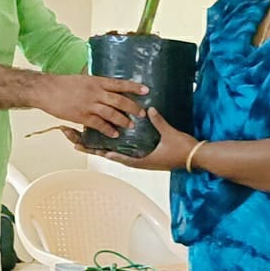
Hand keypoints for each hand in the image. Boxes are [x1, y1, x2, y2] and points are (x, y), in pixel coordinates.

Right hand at [35, 75, 146, 137]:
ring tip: (131, 125)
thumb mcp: (82, 79)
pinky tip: (114, 134)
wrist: (46, 90)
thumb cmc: (62, 83)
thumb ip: (95, 84)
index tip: (146, 90)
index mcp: (96, 81)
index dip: (134, 87)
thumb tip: (105, 86)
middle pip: (120, 100)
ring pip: (112, 113)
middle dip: (133, 107)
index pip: (120, 84)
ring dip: (123, 120)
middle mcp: (95, 92)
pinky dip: (108, 129)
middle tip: (141, 113)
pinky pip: (98, 124)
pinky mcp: (81, 116)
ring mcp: (89, 105)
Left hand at [62, 108, 196, 170]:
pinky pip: (124, 152)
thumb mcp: (168, 134)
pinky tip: (107, 140)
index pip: (112, 155)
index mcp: (139, 160)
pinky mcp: (145, 156)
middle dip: (89, 147)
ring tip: (82, 139)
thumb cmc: (182, 149)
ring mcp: (139, 159)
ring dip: (99, 147)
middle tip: (72, 140)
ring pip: (114, 153)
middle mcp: (136, 161)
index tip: (79, 145)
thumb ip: (158, 122)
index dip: (95, 150)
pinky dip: (113, 146)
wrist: (197, 157)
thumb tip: (147, 109)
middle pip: (107, 154)